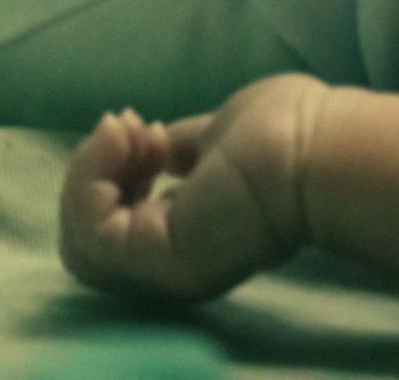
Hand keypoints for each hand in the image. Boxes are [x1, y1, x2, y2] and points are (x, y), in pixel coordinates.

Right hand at [59, 73, 329, 301]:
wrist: (318, 149)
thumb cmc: (290, 132)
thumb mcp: (215, 137)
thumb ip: (179, 151)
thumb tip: (147, 143)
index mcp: (194, 237)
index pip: (121, 227)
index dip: (117, 175)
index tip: (144, 127)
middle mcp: (176, 264)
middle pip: (93, 242)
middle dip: (95, 176)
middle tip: (130, 127)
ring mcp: (164, 271)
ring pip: (80, 245)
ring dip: (87, 177)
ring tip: (125, 132)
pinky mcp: (156, 262)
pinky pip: (88, 234)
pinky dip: (89, 180)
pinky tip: (124, 140)